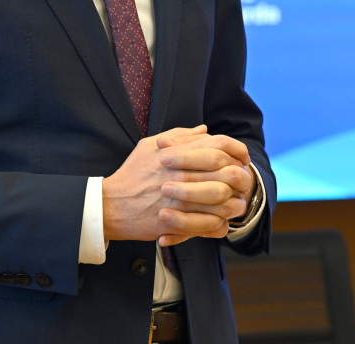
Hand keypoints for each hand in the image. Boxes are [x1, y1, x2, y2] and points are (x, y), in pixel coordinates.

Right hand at [101, 125, 252, 243]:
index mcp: (179, 154)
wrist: (111, 205)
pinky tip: (223, 222)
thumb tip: (205, 129)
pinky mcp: (178, 222)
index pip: (220, 146)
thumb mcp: (150, 146)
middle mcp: (183, 174)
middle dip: (240, 177)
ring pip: (223, 200)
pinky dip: (221, 224)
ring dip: (234, 202)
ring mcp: (182, 199)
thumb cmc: (131, 173)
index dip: (236, 151)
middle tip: (243, 182)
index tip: (241, 159)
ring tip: (236, 203)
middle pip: (227, 172)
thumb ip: (179, 136)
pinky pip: (210, 224)